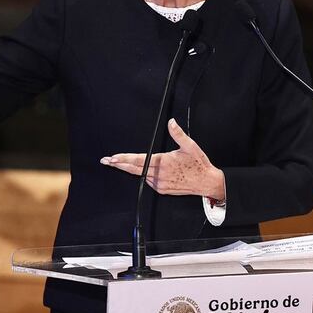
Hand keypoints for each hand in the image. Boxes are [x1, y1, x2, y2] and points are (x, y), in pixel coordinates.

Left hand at [101, 118, 225, 198]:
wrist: (207, 182)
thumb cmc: (198, 164)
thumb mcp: (190, 146)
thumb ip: (178, 134)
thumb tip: (171, 122)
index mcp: (163, 162)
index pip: (138, 160)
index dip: (124, 159)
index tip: (112, 158)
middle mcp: (159, 174)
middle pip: (134, 169)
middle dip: (118, 165)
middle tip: (106, 161)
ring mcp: (159, 183)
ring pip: (141, 175)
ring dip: (131, 169)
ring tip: (120, 163)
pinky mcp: (162, 189)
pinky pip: (149, 181)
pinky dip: (144, 175)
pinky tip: (145, 171)